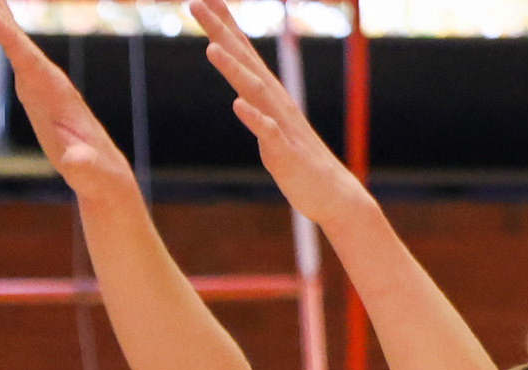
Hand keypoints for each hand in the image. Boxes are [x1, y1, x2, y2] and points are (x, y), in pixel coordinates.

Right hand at [0, 0, 136, 201]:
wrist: (102, 172)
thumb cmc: (96, 173)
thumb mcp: (89, 173)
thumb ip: (83, 165)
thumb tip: (76, 160)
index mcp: (58, 94)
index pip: (30, 61)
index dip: (11, 39)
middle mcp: (50, 81)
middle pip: (20, 41)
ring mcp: (42, 83)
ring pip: (17, 43)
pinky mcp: (36, 89)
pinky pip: (16, 54)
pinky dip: (4, 34)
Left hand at [188, 0, 378, 232]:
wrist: (331, 193)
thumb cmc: (297, 159)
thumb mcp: (269, 125)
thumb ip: (256, 104)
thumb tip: (240, 91)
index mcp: (268, 94)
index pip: (242, 52)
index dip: (222, 24)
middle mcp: (274, 101)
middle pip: (243, 59)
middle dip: (220, 30)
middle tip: (195, 2)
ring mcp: (280, 124)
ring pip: (254, 91)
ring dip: (233, 69)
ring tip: (211, 47)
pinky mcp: (284, 152)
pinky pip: (268, 132)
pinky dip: (253, 118)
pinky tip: (237, 105)